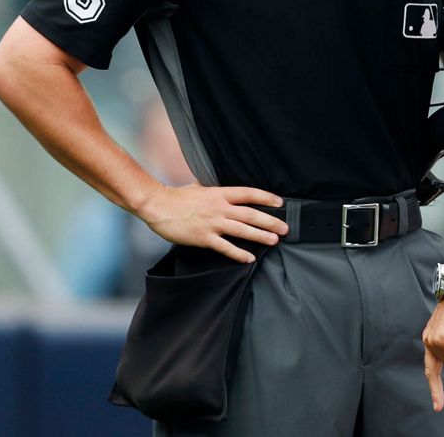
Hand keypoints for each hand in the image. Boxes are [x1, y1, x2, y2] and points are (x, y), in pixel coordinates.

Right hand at [136, 184, 286, 262]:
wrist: (158, 206)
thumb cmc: (177, 197)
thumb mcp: (199, 187)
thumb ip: (213, 189)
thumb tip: (220, 185)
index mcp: (219, 193)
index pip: (249, 194)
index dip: (266, 198)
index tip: (280, 203)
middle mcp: (219, 208)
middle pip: (251, 214)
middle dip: (270, 221)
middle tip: (285, 228)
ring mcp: (212, 223)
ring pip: (242, 230)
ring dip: (260, 236)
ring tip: (274, 240)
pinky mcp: (204, 238)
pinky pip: (225, 247)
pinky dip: (238, 253)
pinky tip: (249, 258)